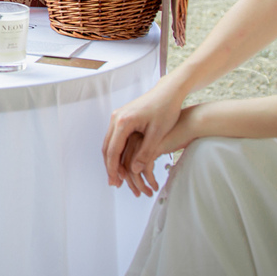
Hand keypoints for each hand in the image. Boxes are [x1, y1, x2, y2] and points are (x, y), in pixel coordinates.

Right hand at [102, 79, 184, 195]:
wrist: (168, 92)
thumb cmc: (166, 110)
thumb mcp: (157, 134)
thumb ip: (145, 153)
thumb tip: (134, 171)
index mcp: (123, 122)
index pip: (113, 150)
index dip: (113, 168)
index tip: (115, 182)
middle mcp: (116, 118)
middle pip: (107, 147)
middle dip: (110, 166)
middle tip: (114, 183)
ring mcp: (118, 116)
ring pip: (110, 143)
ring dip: (112, 159)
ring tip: (118, 176)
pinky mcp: (123, 117)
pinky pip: (115, 137)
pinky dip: (116, 151)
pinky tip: (123, 161)